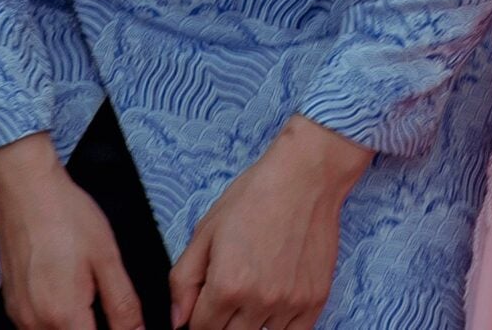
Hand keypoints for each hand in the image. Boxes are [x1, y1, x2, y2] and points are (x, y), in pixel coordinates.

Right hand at [0, 134, 143, 329]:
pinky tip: (67, 296)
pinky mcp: (12, 306)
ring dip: (74, 326)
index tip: (121, 322)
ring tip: (87, 299)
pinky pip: (37, 328)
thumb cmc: (66, 216)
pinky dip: (56, 322)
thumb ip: (123, 305)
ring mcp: (20, 317)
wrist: (25, 190)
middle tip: (102, 303)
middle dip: (92, 329)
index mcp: (64, 315)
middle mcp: (35, 324)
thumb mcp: (107, 257)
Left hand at [168, 117, 372, 329]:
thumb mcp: (206, 231)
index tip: (205, 302)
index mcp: (227, 285)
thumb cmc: (254, 197)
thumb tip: (177, 320)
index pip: (201, 328)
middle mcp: (259, 300)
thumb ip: (184, 280)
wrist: (305, 178)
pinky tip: (275, 302)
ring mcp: (290, 303)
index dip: (198, 316)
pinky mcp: (315, 300)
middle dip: (222, 319)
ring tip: (254, 289)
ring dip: (251, 322)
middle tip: (230, 292)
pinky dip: (280, 325)